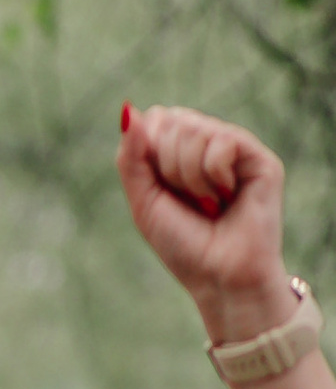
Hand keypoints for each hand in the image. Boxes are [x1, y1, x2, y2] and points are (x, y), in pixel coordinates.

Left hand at [117, 105, 293, 341]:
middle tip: (189, 200)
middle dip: (168, 167)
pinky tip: (226, 196)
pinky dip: (213, 174)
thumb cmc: (183, 245)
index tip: (163, 189)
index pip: (156, 119)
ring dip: (189, 176)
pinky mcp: (260, 159)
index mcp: (182, 151)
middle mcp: (211, 144)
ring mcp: (237, 149)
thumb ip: (131, 157)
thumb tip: (128, 110)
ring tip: (208, 203)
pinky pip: (222, 140)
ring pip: (195, 130)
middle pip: (172, 120)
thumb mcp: (143, 202)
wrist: (218, 278)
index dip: (149, 152)